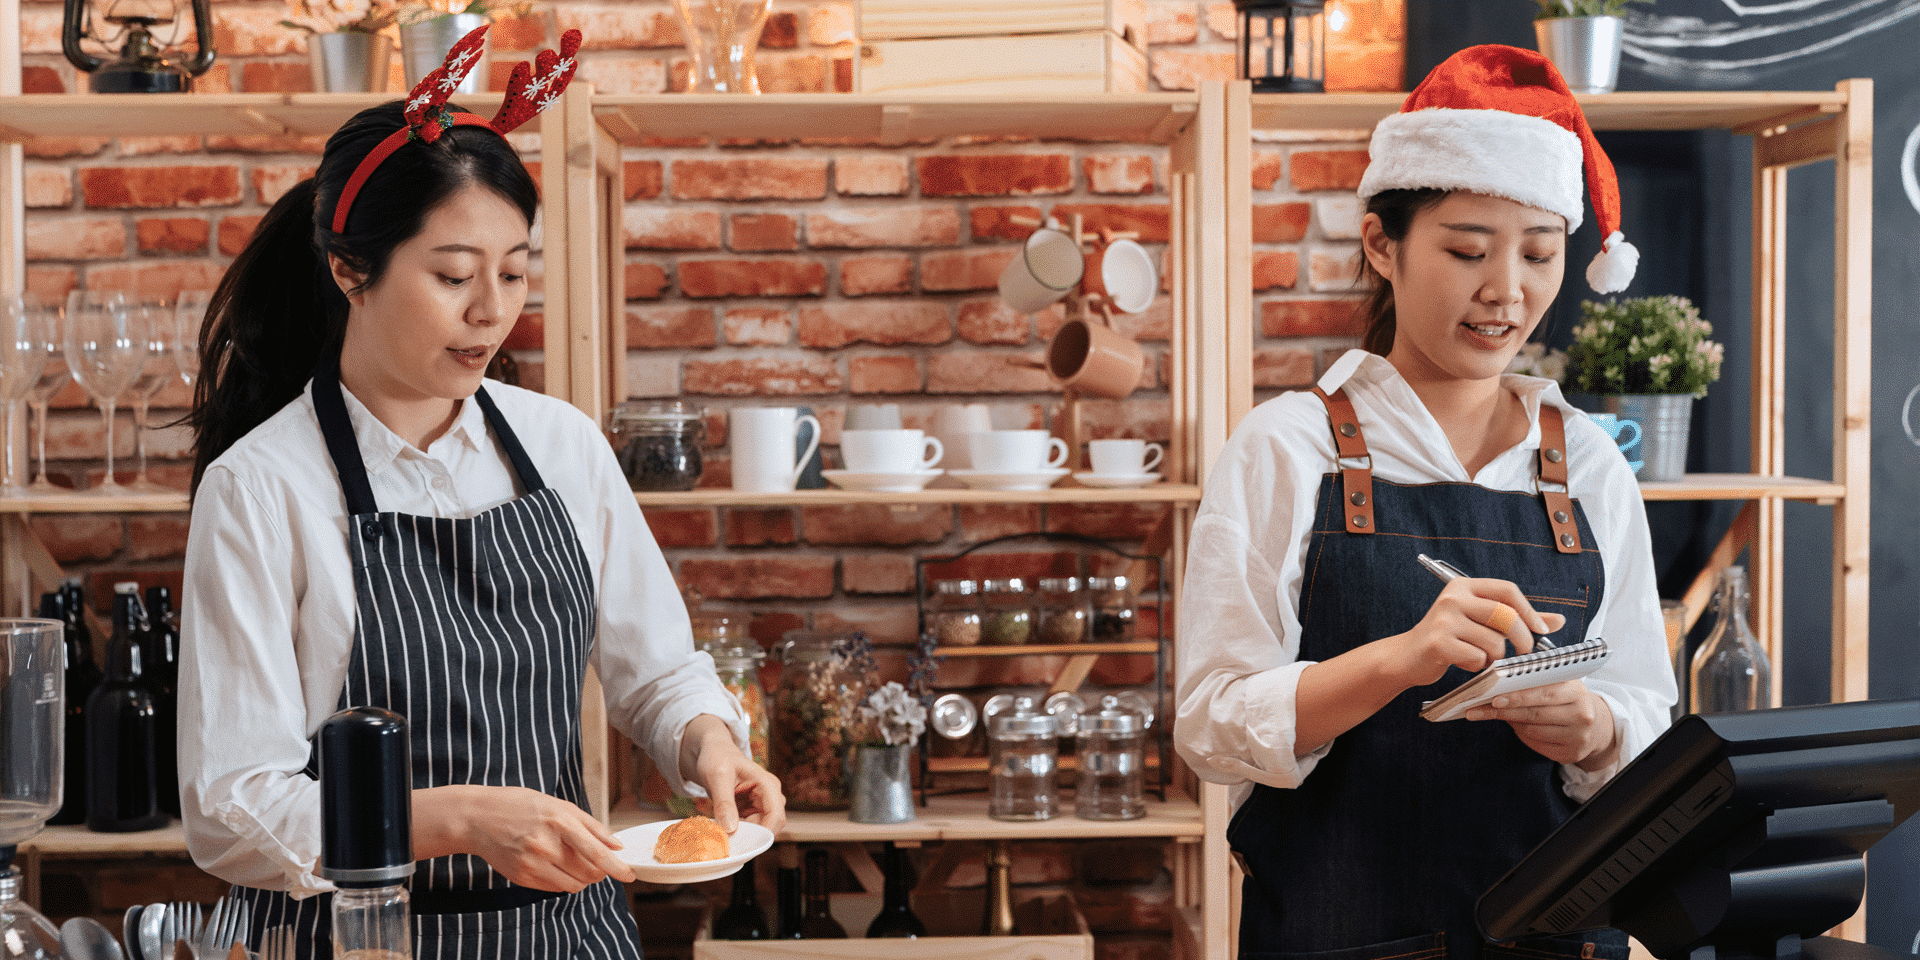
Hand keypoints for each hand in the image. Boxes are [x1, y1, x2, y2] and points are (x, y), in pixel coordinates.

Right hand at [412, 784, 637, 891]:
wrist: (480, 817)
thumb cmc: (523, 806)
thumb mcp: (560, 805)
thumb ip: (592, 826)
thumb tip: (617, 845)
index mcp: (560, 820)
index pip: (596, 851)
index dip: (616, 866)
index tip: (629, 874)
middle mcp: (546, 844)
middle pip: (588, 871)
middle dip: (600, 871)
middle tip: (598, 863)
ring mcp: (532, 863)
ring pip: (574, 884)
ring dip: (583, 879)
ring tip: (576, 864)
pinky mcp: (522, 877)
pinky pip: (555, 888)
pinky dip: (563, 881)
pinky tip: (555, 865)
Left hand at [679, 714, 787, 836]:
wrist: (713, 752)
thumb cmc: (717, 758)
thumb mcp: (717, 776)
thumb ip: (724, 802)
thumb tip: (730, 830)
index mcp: (768, 785)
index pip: (776, 816)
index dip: (764, 833)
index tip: (743, 844)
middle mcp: (770, 796)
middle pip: (771, 826)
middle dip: (752, 837)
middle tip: (728, 842)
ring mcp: (762, 804)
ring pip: (760, 830)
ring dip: (744, 836)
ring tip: (723, 836)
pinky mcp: (752, 810)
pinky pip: (750, 828)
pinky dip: (738, 833)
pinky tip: (723, 830)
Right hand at [1382, 577, 1567, 688]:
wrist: (1406, 656)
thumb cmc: (1448, 639)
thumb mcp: (1481, 623)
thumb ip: (1517, 619)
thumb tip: (1558, 619)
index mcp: (1464, 587)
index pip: (1507, 590)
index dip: (1529, 610)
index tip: (1542, 629)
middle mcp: (1453, 598)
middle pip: (1505, 615)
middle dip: (1522, 638)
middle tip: (1523, 652)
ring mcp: (1444, 620)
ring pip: (1493, 642)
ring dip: (1495, 658)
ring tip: (1482, 659)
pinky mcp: (1438, 643)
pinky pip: (1477, 658)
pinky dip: (1477, 667)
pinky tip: (1465, 664)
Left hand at [1466, 679, 1617, 767]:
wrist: (1595, 725)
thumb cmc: (1567, 699)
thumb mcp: (1558, 683)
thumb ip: (1534, 680)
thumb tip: (1497, 686)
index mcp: (1577, 692)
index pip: (1543, 693)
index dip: (1517, 697)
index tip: (1494, 699)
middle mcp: (1582, 715)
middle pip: (1534, 714)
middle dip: (1504, 711)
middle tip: (1478, 709)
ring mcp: (1578, 737)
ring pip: (1533, 730)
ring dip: (1511, 722)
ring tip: (1496, 714)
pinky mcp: (1571, 754)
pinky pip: (1537, 744)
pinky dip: (1522, 735)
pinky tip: (1517, 726)